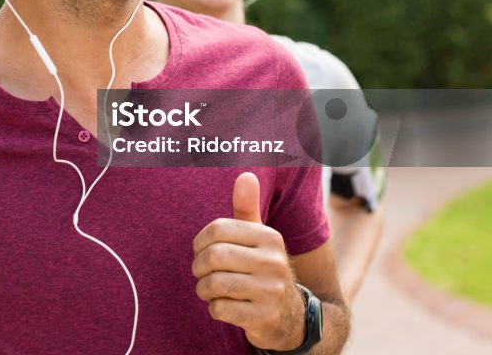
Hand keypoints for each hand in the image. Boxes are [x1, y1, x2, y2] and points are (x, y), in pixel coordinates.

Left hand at [192, 172, 306, 350]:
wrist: (293, 316)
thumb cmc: (263, 268)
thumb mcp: (259, 238)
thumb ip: (247, 208)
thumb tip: (246, 174)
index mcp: (269, 237)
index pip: (218, 229)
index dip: (199, 242)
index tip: (201, 251)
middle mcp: (274, 262)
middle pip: (213, 257)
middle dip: (198, 267)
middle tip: (201, 273)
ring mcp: (271, 291)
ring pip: (213, 284)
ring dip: (203, 289)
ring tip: (209, 290)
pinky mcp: (265, 318)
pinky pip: (220, 309)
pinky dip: (214, 308)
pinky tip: (225, 306)